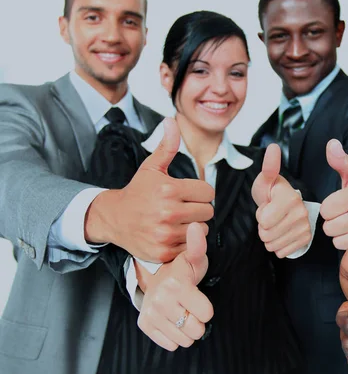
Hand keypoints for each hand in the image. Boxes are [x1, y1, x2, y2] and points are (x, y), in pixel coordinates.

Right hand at [85, 118, 214, 262]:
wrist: (114, 218)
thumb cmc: (138, 191)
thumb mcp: (152, 167)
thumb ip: (167, 146)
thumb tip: (171, 121)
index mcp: (169, 190)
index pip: (208, 193)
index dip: (200, 192)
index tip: (188, 194)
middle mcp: (168, 212)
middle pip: (208, 212)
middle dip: (198, 208)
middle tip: (182, 207)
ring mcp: (166, 234)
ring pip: (202, 230)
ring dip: (193, 226)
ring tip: (177, 220)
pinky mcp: (164, 252)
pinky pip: (191, 246)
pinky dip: (185, 242)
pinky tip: (172, 233)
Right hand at [137, 222, 213, 350]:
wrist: (155, 279)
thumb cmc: (181, 270)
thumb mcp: (193, 258)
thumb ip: (198, 246)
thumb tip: (195, 227)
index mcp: (177, 285)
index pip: (207, 314)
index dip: (206, 307)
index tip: (198, 297)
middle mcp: (162, 301)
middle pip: (196, 330)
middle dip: (197, 321)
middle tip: (191, 307)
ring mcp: (152, 314)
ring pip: (184, 340)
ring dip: (187, 330)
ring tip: (182, 313)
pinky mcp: (145, 325)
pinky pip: (170, 344)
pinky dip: (174, 336)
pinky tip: (172, 320)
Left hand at [252, 144, 310, 257]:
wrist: (284, 205)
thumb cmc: (271, 193)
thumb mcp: (265, 180)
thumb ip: (268, 166)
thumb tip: (273, 146)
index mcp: (290, 198)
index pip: (264, 221)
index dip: (260, 215)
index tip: (266, 206)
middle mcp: (301, 212)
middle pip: (267, 235)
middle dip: (262, 227)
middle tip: (270, 216)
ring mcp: (305, 227)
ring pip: (273, 245)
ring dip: (269, 237)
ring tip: (275, 224)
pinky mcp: (306, 239)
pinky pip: (282, 252)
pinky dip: (278, 245)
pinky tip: (281, 233)